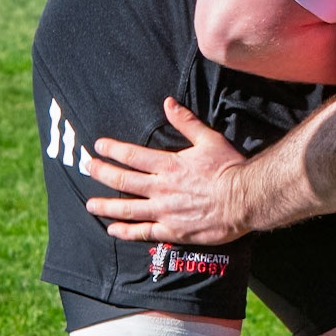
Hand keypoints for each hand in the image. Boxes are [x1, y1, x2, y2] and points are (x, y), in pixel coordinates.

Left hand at [85, 98, 250, 244]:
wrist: (246, 199)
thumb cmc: (230, 168)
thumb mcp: (210, 139)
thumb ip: (186, 122)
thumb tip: (168, 103)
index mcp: (168, 164)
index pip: (131, 155)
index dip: (112, 150)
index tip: (98, 146)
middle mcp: (161, 188)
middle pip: (122, 180)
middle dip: (101, 173)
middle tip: (89, 169)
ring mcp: (164, 211)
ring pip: (127, 208)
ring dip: (106, 205)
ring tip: (90, 204)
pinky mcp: (173, 230)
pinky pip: (143, 232)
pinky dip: (125, 231)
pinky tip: (112, 230)